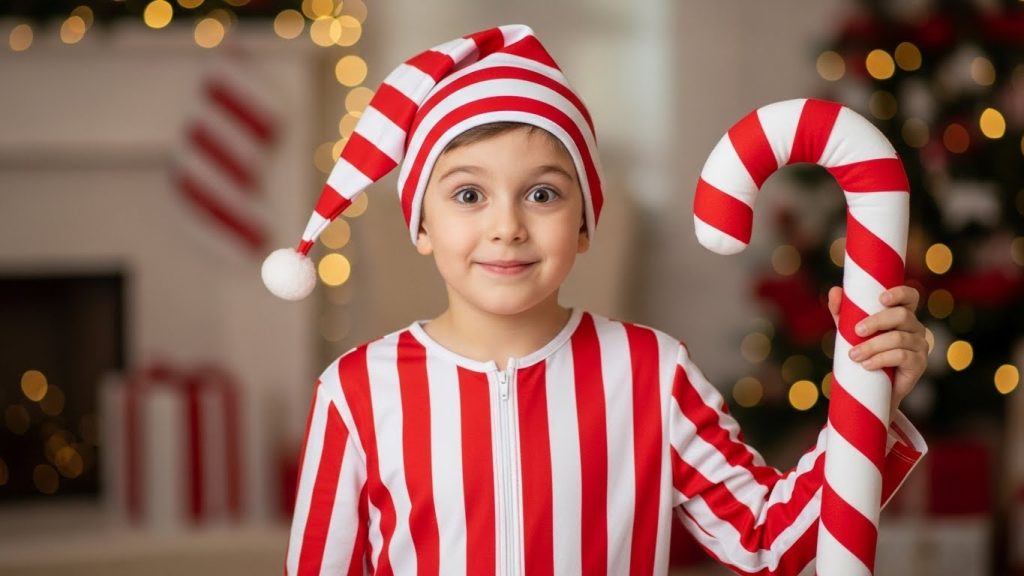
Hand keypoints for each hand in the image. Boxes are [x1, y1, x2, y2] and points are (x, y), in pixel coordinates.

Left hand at [827, 285, 931, 413]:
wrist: (870, 388)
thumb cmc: (862, 352)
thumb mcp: (849, 330)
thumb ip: (842, 311)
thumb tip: (834, 291)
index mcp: (902, 315)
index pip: (910, 297)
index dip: (900, 293)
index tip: (881, 299)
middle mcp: (915, 327)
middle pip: (902, 315)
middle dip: (877, 321)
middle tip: (856, 331)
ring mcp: (920, 345)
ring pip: (899, 338)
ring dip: (872, 346)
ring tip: (853, 355)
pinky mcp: (919, 363)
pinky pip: (902, 356)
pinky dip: (881, 359)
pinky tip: (867, 365)